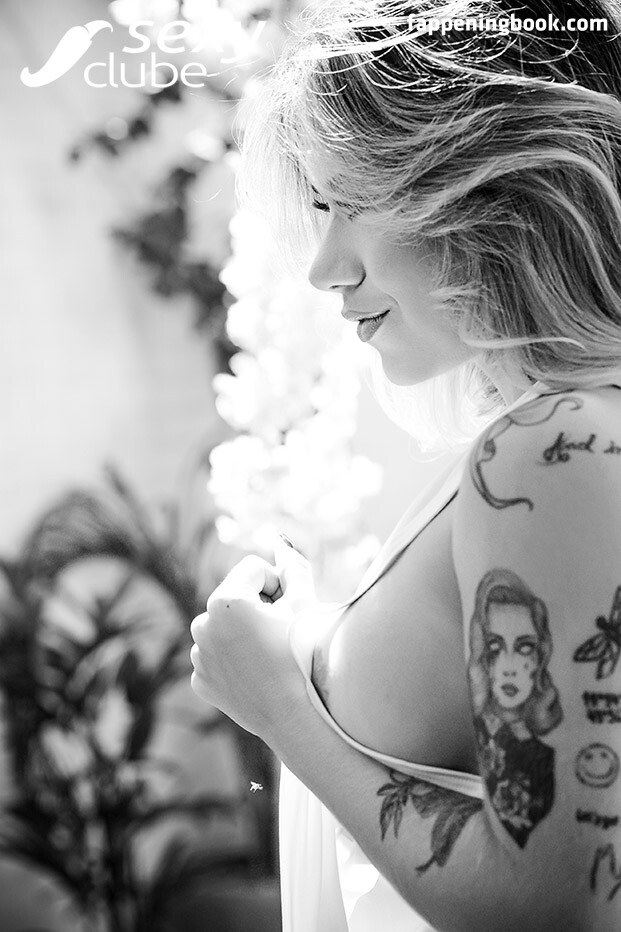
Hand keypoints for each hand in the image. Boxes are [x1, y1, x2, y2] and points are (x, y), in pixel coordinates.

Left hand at [190, 537, 318, 741]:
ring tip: (269, 653)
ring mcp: (198, 654)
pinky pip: (216, 655)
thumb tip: (281, 544)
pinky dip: (234, 658)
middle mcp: (202, 623)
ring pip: (223, 625)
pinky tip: (256, 672)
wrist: (295, 716)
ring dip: (243, 630)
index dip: (278, 584)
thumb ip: (294, 568)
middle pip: (236, 596)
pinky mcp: (200, 678)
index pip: (254, 568)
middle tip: (281, 631)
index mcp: (225, 600)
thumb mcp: (304, 604)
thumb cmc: (303, 655)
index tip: (289, 607)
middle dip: (258, 606)